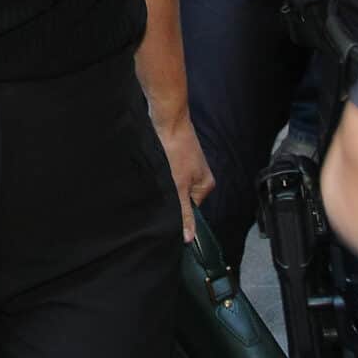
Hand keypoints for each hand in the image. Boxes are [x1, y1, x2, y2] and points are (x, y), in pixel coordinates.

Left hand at [155, 116, 213, 242]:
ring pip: (171, 185)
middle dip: (169, 197)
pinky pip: (166, 173)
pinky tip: (153, 170)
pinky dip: (159, 174)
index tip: (165, 214)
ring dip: (162, 185)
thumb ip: (184, 213)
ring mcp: (186, 166)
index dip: (178, 213)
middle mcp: (198, 176)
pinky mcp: (173, 157)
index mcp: (205, 185)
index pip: (191, 210)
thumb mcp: (178, 186)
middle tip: (158, 192)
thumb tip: (189, 238)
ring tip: (156, 178)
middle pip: (181, 197)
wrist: (167, 118)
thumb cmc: (176, 150)